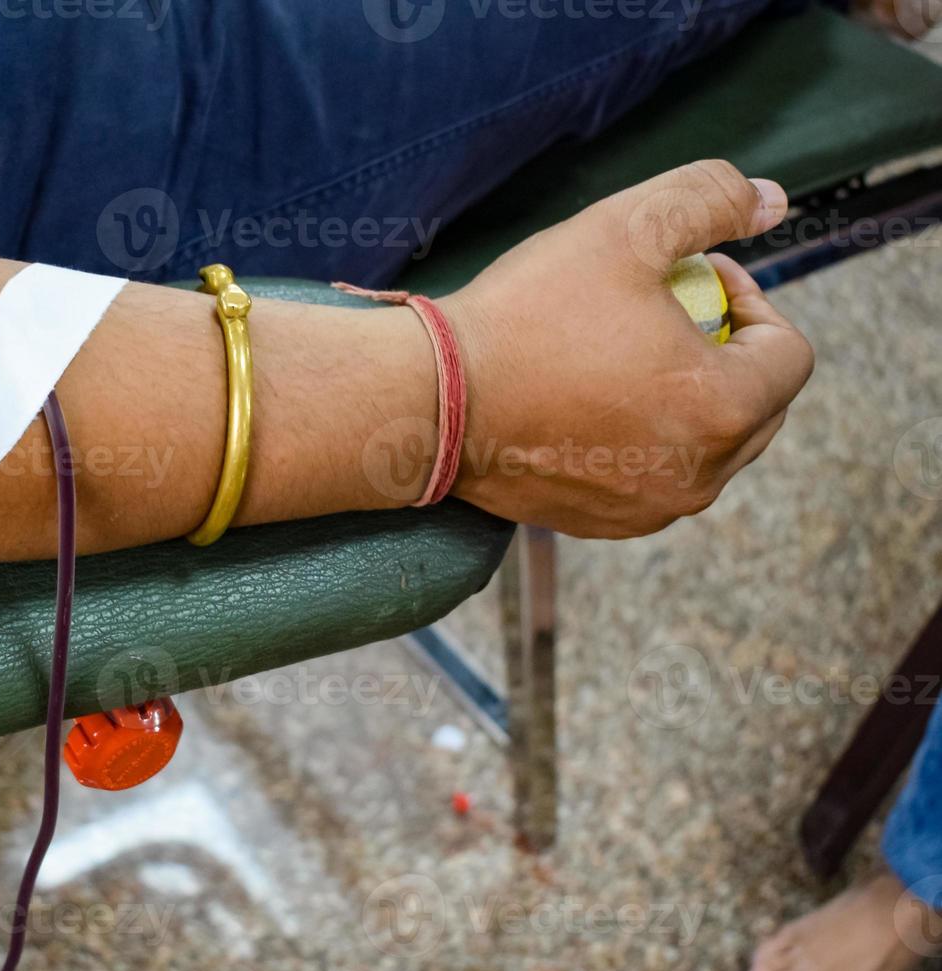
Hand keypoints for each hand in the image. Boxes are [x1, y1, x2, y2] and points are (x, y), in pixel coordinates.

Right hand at [444, 160, 813, 537]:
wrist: (428, 402)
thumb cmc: (525, 317)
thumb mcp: (623, 227)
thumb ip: (709, 198)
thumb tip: (768, 200)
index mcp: (721, 408)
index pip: (790, 353)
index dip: (753, 299)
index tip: (696, 275)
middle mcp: (699, 476)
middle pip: (758, 407)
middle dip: (727, 353)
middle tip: (665, 312)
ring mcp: (649, 509)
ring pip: (706, 446)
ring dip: (687, 397)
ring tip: (624, 354)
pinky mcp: (600, 524)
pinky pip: (652, 478)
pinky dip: (642, 440)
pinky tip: (588, 399)